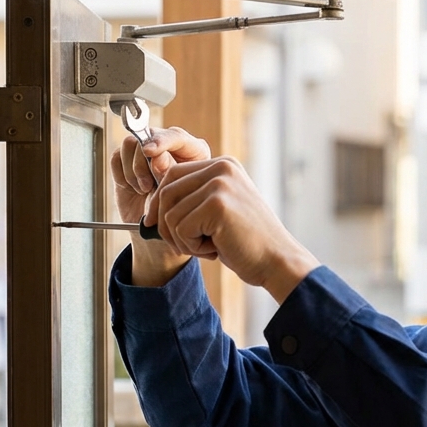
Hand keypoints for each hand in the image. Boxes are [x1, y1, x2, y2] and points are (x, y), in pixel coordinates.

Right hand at [109, 126, 211, 223]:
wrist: (159, 227)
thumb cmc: (175, 210)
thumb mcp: (177, 191)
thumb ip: (169, 172)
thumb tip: (156, 157)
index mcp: (192, 150)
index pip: (175, 135)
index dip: (160, 141)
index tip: (149, 151)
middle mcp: (169, 146)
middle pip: (148, 136)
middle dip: (143, 163)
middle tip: (147, 186)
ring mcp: (146, 152)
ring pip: (130, 144)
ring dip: (133, 171)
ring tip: (143, 189)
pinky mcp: (127, 161)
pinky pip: (116, 157)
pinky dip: (121, 174)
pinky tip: (133, 187)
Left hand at [148, 156, 319, 302]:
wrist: (276, 261)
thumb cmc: (247, 242)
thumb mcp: (218, 212)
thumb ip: (193, 200)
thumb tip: (150, 211)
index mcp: (223, 165)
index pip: (172, 174)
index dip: (159, 203)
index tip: (156, 225)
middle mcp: (221, 168)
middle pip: (166, 191)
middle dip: (165, 223)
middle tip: (185, 245)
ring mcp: (220, 184)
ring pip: (170, 213)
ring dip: (182, 239)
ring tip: (208, 247)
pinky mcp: (217, 205)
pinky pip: (180, 228)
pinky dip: (191, 247)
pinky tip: (214, 250)